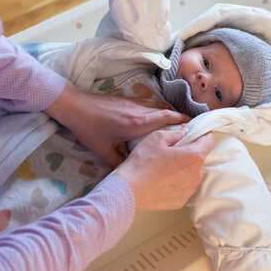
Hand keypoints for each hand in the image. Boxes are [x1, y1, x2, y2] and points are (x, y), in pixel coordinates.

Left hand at [44, 82, 190, 165]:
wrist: (75, 107)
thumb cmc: (89, 129)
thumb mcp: (104, 152)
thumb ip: (120, 163)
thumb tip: (132, 172)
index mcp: (137, 123)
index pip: (166, 119)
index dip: (182, 122)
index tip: (195, 126)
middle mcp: (139, 110)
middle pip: (165, 110)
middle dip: (179, 118)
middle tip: (190, 126)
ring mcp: (132, 102)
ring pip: (157, 105)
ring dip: (168, 112)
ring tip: (176, 123)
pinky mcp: (125, 99)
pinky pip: (148, 102)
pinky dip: (156, 108)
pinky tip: (154, 116)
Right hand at [114, 127, 213, 211]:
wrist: (129, 190)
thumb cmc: (142, 163)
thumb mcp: (157, 138)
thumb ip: (176, 133)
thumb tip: (184, 131)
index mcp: (194, 156)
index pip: (208, 141)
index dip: (203, 134)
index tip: (197, 131)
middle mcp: (196, 174)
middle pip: (197, 158)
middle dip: (187, 153)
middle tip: (170, 151)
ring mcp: (189, 190)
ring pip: (190, 173)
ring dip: (181, 169)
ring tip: (162, 167)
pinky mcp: (180, 201)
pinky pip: (182, 187)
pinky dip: (175, 182)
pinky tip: (160, 180)